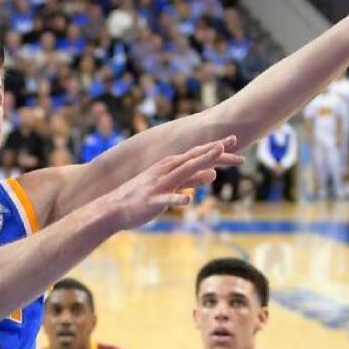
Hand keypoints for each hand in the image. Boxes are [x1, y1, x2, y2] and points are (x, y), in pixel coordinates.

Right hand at [103, 137, 242, 229]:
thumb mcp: (174, 186)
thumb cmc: (145, 196)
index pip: (197, 154)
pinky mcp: (152, 201)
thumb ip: (193, 180)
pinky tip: (189, 200)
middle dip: (213, 150)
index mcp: (171, 166)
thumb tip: (215, 173)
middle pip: (194, 158)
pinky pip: (167, 199)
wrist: (114, 208)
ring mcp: (159, 185)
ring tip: (216, 158)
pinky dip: (178, 199)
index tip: (234, 140)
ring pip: (183, 173)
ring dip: (200, 164)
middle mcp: (166, 171)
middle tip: (234, 140)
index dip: (215, 148)